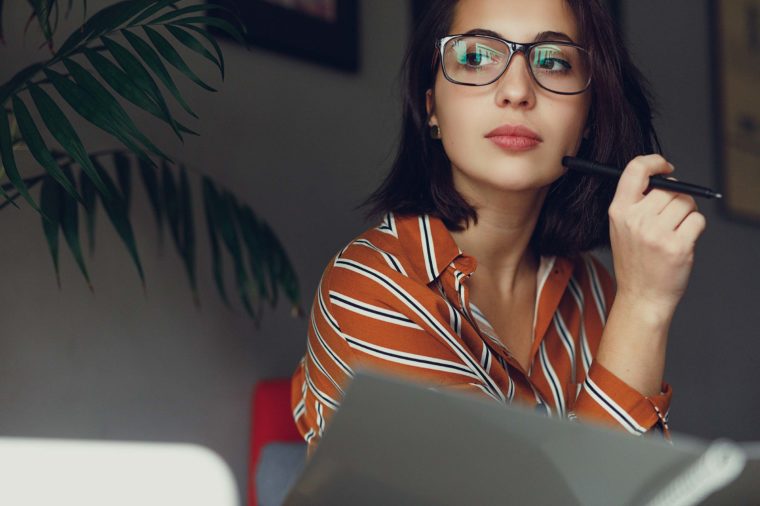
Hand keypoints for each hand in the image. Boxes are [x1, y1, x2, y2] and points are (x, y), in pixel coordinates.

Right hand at [608, 155, 706, 320]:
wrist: (641, 296)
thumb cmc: (635, 261)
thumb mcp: (622, 228)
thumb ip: (636, 202)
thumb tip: (665, 178)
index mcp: (619, 211)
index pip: (635, 169)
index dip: (654, 161)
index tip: (665, 167)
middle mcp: (636, 220)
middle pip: (670, 188)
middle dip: (676, 198)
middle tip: (669, 217)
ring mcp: (657, 233)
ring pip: (686, 203)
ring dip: (687, 214)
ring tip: (674, 231)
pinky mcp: (677, 246)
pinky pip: (697, 220)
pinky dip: (696, 228)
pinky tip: (682, 241)